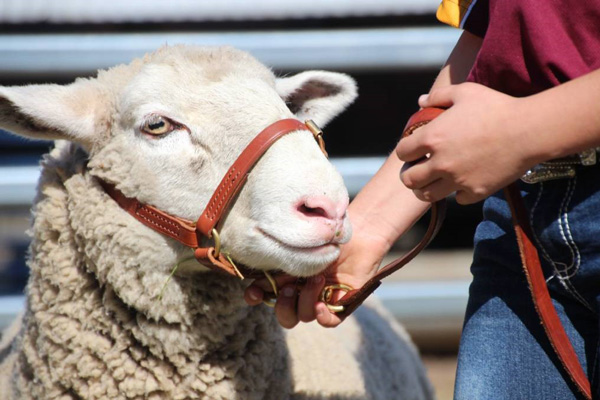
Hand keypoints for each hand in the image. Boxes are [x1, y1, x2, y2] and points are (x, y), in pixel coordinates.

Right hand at [244, 229, 386, 328]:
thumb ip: (283, 255)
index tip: (253, 294)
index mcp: (288, 276)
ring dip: (305, 300)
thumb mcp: (301, 243)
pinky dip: (322, 317)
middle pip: (284, 314)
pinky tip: (321, 305)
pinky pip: (328, 322)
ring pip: (303, 316)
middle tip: (288, 287)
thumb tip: (261, 267)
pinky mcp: (342, 304)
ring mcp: (322, 298)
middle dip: (282, 305)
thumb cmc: (328, 233)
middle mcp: (303, 291)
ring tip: (317, 279)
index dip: (256, 297)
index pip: (266, 294)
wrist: (360, 231)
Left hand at [397, 83, 540, 203]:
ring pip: (427, 195)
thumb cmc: (497, 107)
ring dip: (427, 188)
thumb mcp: (465, 92)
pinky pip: (457, 199)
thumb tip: (420, 102)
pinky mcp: (475, 192)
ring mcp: (457, 180)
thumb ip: (438, 95)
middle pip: (408, 180)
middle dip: (410, 174)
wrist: (529, 130)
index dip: (406, 151)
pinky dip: (457, 193)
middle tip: (418, 169)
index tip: (413, 150)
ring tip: (433, 181)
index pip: (402, 152)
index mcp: (432, 137)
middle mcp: (440, 162)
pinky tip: (463, 182)